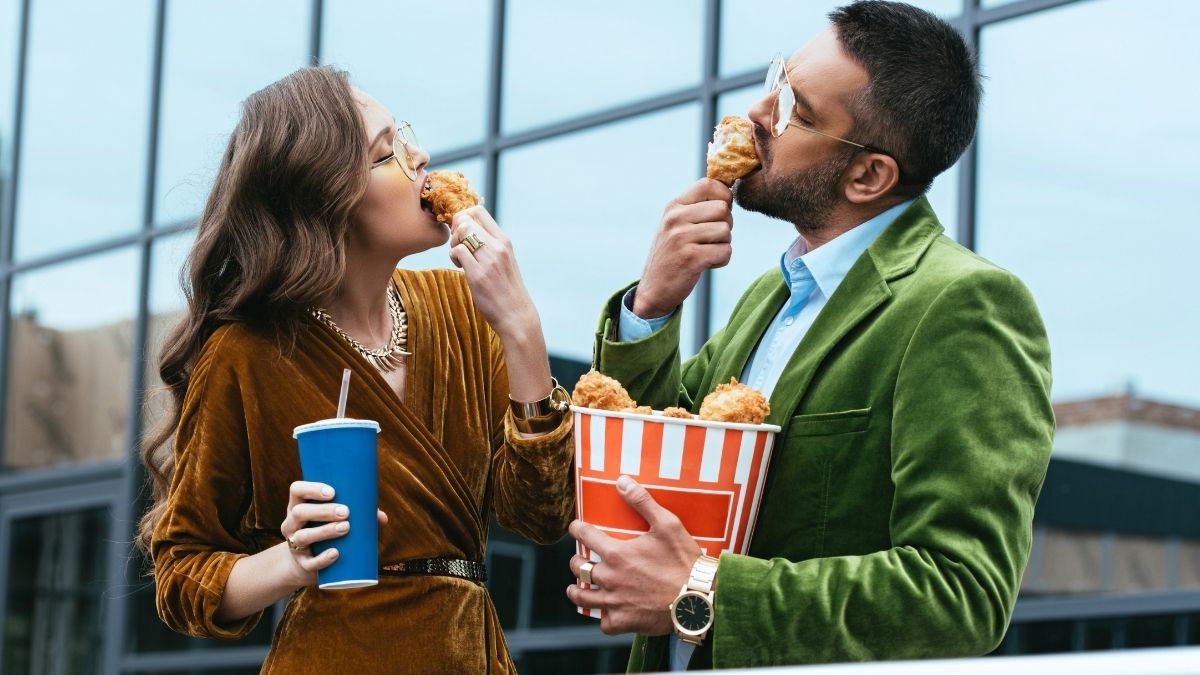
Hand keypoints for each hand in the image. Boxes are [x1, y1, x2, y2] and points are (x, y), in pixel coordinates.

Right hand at [280, 481, 388, 587]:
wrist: (307, 563)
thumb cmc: (326, 530)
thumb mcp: (335, 519)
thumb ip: (358, 515)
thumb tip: (382, 518)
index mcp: (299, 505)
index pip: (296, 490)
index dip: (311, 488)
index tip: (333, 492)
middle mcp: (292, 523)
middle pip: (299, 512)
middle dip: (323, 511)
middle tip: (346, 512)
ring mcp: (293, 544)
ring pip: (302, 536)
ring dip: (324, 531)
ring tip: (345, 528)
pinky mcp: (301, 563)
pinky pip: (309, 562)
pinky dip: (323, 558)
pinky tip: (336, 553)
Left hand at [448, 206, 539, 340]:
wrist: (516, 315)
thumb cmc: (507, 289)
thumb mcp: (504, 260)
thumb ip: (490, 244)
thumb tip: (468, 230)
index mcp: (504, 240)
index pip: (478, 210)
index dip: (463, 218)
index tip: (463, 234)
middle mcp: (498, 246)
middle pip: (465, 218)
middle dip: (455, 229)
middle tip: (459, 246)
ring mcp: (489, 260)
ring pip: (461, 231)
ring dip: (453, 243)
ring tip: (460, 258)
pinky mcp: (478, 275)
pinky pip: (457, 251)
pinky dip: (453, 257)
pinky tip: (460, 267)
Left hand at [565, 475, 702, 635]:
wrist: (698, 599)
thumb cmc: (684, 561)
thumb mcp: (668, 524)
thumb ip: (642, 501)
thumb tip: (621, 481)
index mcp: (617, 553)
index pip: (585, 536)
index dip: (577, 529)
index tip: (575, 527)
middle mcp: (610, 578)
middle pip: (579, 568)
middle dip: (576, 561)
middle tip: (579, 559)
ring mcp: (615, 602)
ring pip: (583, 598)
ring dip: (576, 591)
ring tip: (576, 588)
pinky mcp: (624, 621)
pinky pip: (604, 622)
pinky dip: (603, 617)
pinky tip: (605, 612)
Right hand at [633, 179, 732, 318]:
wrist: (653, 290)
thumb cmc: (672, 255)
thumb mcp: (675, 224)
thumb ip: (696, 207)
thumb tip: (729, 189)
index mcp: (673, 206)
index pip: (709, 184)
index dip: (724, 196)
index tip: (719, 212)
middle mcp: (675, 218)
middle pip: (723, 209)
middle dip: (726, 225)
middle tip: (712, 238)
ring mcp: (681, 238)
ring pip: (726, 231)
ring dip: (723, 244)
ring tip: (707, 251)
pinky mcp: (690, 258)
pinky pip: (725, 252)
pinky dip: (721, 260)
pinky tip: (706, 264)